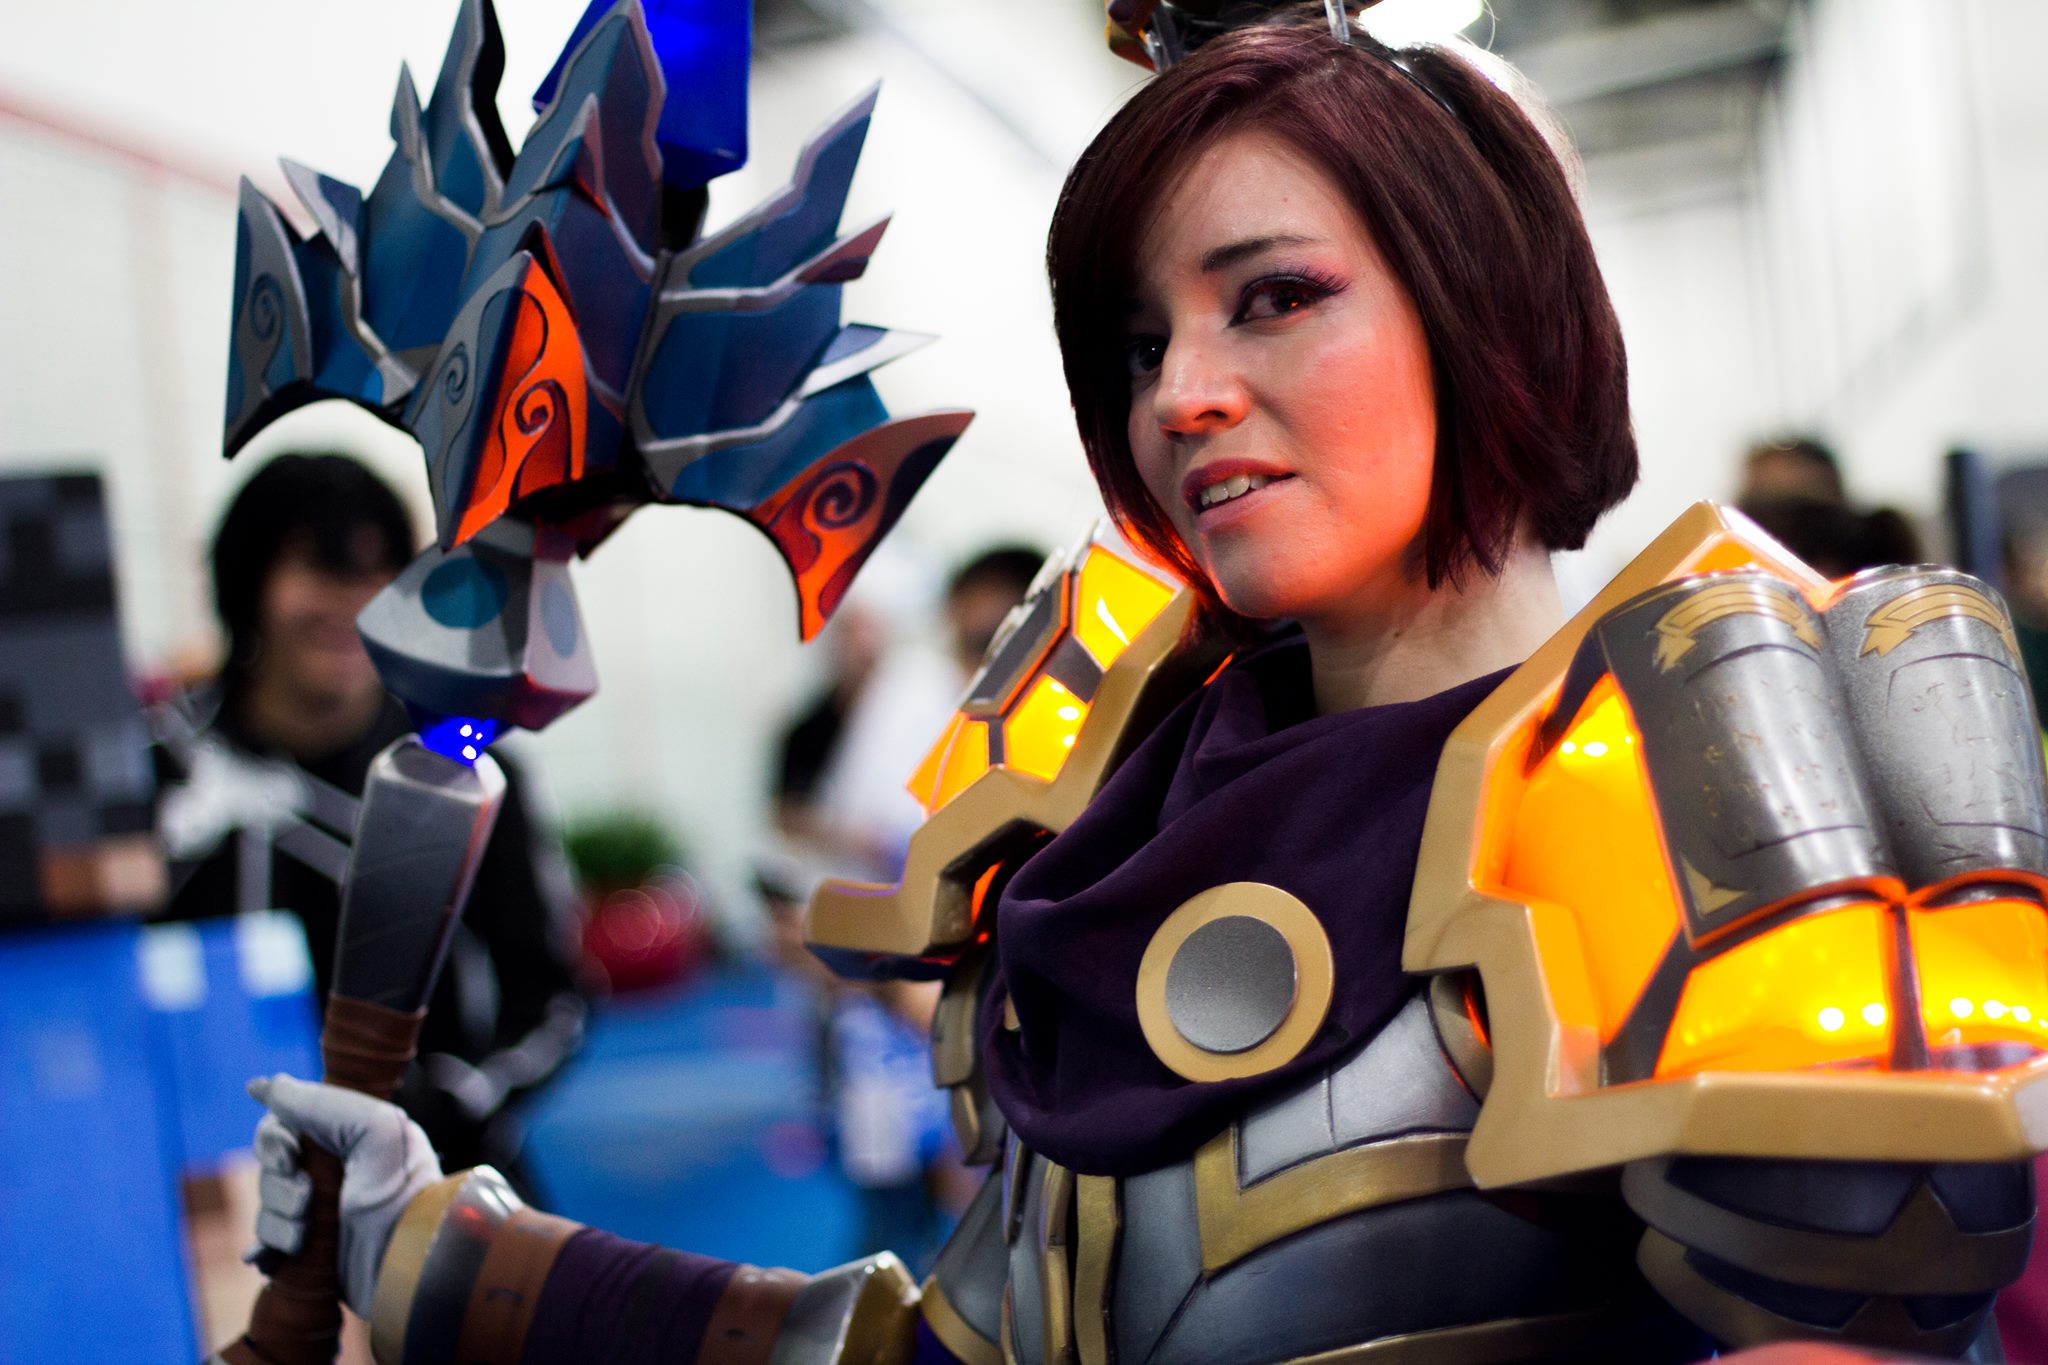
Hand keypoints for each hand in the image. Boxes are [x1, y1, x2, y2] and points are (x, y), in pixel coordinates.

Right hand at [246, 1073, 442, 1319]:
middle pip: (269, 1166)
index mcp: (348, 1134)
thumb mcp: (372, 1128)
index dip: (275, 1139)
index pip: (282, 1124)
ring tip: (306, 1234)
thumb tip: (260, 1086)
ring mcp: (321, 1210)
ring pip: (267, 1208)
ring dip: (279, 1221)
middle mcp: (333, 1168)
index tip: (290, 1155)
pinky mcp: (311, 1249)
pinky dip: (268, 1250)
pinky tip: (276, 1256)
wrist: (408, 1263)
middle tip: (306, 1199)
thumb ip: (316, 1102)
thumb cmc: (401, 1191)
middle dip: (279, 1185)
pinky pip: (268, 1244)